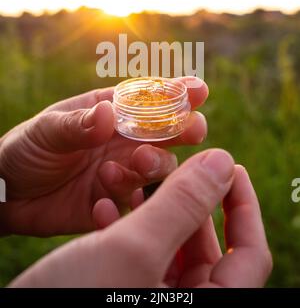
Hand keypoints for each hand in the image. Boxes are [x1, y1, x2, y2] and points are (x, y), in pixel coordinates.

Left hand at [0, 77, 207, 235]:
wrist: (8, 194)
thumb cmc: (26, 149)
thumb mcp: (46, 130)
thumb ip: (77, 125)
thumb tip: (107, 113)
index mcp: (109, 111)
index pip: (148, 98)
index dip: (176, 93)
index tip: (198, 89)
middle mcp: (122, 140)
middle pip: (166, 132)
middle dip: (184, 128)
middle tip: (193, 129)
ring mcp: (122, 170)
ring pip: (159, 165)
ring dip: (158, 161)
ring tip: (139, 159)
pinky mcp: (115, 201)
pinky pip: (136, 199)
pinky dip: (129, 191)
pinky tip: (106, 185)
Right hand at [10, 149, 271, 287]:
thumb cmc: (73, 298)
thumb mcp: (134, 248)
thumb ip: (184, 204)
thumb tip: (223, 162)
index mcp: (204, 306)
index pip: (250, 253)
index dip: (244, 204)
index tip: (228, 162)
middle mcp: (182, 304)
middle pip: (206, 243)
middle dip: (183, 198)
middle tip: (164, 162)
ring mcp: (151, 299)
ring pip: (168, 243)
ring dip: (148, 208)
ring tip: (121, 182)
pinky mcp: (124, 292)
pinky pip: (139, 255)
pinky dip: (125, 228)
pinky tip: (99, 208)